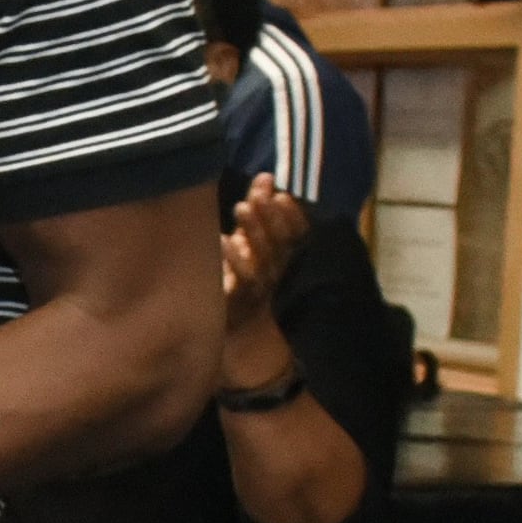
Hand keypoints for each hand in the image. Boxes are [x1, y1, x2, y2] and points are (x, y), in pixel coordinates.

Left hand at [219, 178, 307, 347]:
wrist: (240, 344)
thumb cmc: (247, 289)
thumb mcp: (253, 247)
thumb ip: (260, 212)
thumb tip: (264, 178)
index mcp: (288, 263)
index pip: (298, 237)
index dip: (293, 216)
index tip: (282, 194)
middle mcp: (281, 278)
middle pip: (282, 245)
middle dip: (272, 218)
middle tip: (259, 196)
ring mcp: (264, 294)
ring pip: (264, 260)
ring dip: (255, 232)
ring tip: (241, 208)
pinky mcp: (242, 306)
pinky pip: (241, 282)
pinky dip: (233, 259)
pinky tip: (223, 239)